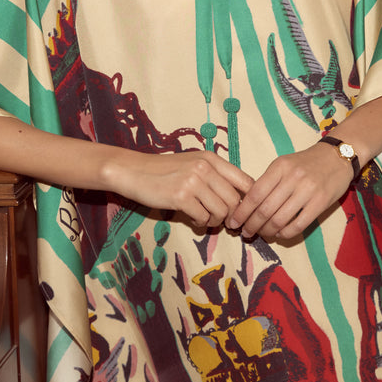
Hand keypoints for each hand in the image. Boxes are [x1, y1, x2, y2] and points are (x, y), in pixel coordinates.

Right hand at [113, 150, 253, 228]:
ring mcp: (193, 181)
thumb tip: (239, 201)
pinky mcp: (181, 196)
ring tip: (204, 218)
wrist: (133, 171)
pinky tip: (193, 218)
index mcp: (212, 158)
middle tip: (222, 222)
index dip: (248, 201)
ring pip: (221, 211)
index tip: (241, 212)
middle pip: (235, 200)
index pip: (245, 181)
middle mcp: (205, 167)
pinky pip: (203, 218)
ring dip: (215, 221)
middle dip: (231, 216)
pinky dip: (200, 223)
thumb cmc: (165, 170)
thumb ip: (215, 177)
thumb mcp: (193, 164)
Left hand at [226, 143, 353, 239]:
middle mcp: (292, 178)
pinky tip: (280, 233)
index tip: (234, 222)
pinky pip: (298, 225)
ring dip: (267, 231)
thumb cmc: (306, 162)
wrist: (337, 156)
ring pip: (280, 219)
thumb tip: (248, 205)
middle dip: (252, 225)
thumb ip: (269, 181)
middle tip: (246, 232)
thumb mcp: (284, 164)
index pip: (255, 193)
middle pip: (265, 209)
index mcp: (279, 166)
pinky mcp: (320, 203)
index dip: (242, 211)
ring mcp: (307, 191)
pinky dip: (285, 233)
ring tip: (262, 234)